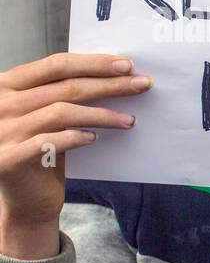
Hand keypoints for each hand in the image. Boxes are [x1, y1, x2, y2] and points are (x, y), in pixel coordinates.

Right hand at [0, 53, 149, 257]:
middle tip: (142, 85)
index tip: (127, 65)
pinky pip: (48, 142)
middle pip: (64, 87)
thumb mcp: (48, 115)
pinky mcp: (8, 159)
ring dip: (102, 114)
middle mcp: (0, 105)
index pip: (55, 65)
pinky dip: (75, 138)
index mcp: (7, 85)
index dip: (93, 63)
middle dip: (109, 85)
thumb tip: (116, 74)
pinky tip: (95, 139)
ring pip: (61, 112)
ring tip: (130, 119)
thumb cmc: (44, 151)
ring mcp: (1, 132)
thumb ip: (64, 93)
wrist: (25, 199)